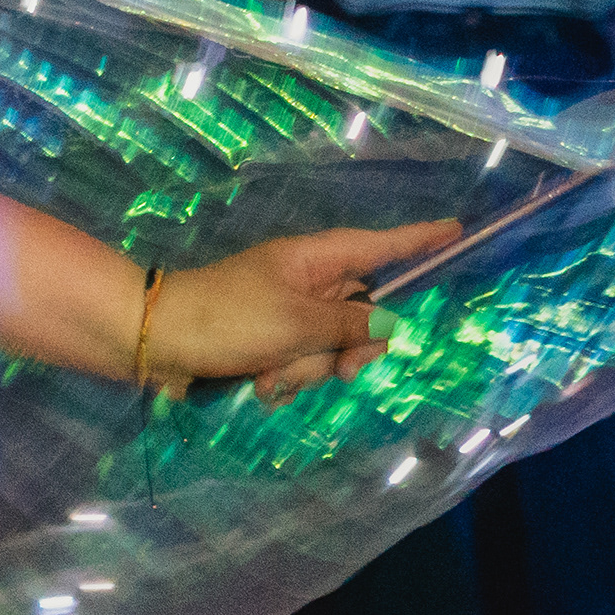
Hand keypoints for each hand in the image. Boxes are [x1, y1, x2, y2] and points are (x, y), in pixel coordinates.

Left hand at [149, 221, 460, 404]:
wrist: (155, 342)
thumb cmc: (226, 318)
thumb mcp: (296, 322)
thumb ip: (349, 326)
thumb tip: (387, 326)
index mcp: (313, 260)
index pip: (378, 246)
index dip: (419, 240)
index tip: (458, 229)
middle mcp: (305, 283)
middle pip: (363, 315)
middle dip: (349, 350)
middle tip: (339, 372)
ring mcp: (286, 315)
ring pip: (331, 349)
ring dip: (306, 371)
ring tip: (270, 374)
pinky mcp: (267, 345)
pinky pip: (300, 366)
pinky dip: (284, 380)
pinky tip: (257, 385)